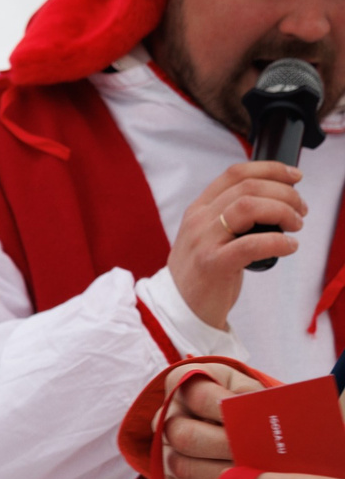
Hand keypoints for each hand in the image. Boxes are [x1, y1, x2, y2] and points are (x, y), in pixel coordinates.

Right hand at [158, 367, 260, 478]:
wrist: (246, 427)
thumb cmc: (254, 404)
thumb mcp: (256, 390)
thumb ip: (255, 400)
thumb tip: (260, 419)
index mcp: (183, 383)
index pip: (198, 397)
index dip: (226, 410)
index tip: (255, 420)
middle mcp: (166, 416)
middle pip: (183, 436)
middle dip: (224, 447)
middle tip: (257, 455)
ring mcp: (164, 450)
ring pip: (182, 467)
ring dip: (221, 475)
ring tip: (254, 475)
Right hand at [169, 158, 305, 328]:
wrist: (178, 309)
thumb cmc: (202, 274)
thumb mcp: (209, 236)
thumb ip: (231, 217)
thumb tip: (276, 203)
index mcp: (198, 209)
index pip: (235, 173)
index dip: (270, 169)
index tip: (294, 177)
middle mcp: (198, 220)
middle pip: (247, 187)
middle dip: (285, 193)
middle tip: (301, 209)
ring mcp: (203, 241)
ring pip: (249, 207)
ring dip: (282, 211)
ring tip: (295, 225)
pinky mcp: (212, 264)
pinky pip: (251, 244)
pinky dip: (277, 242)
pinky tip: (288, 246)